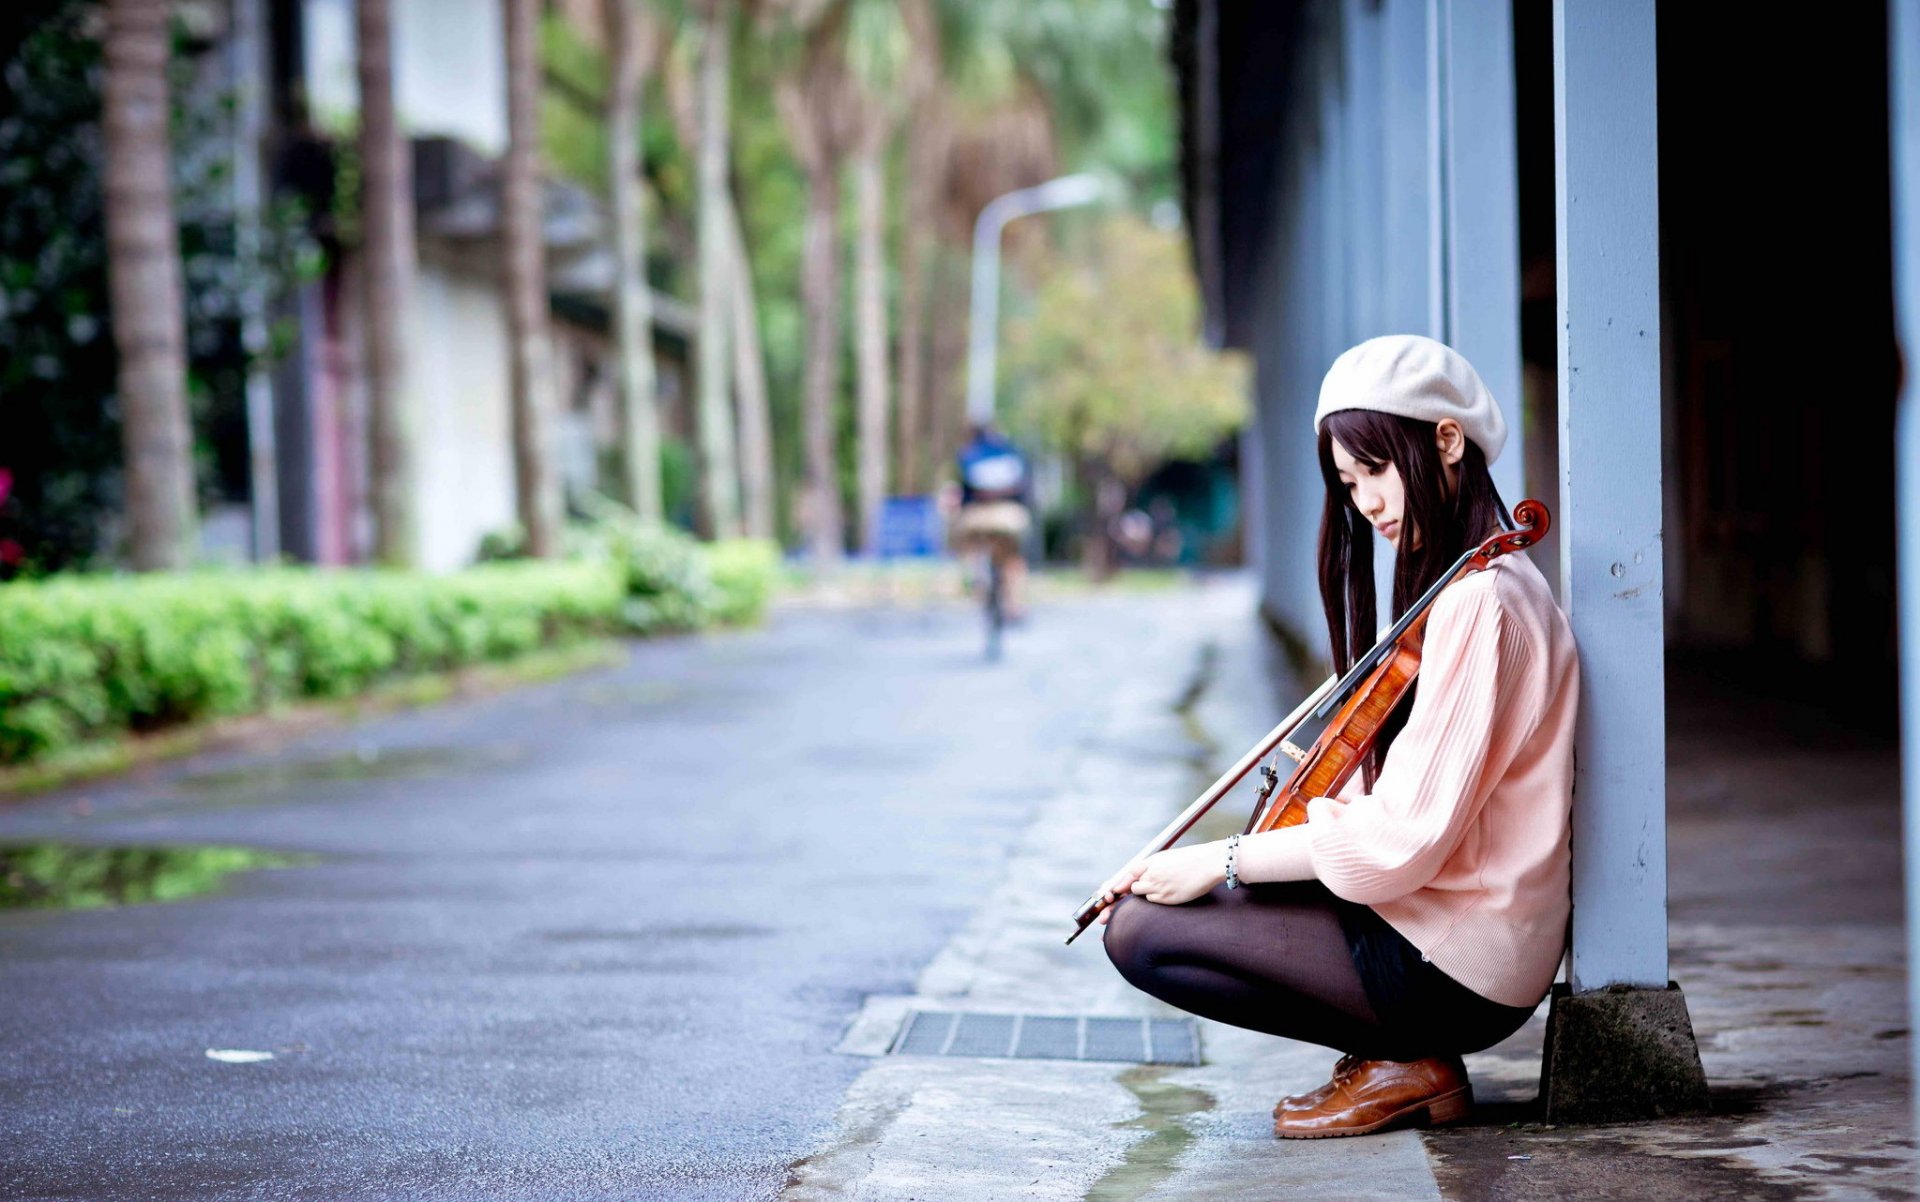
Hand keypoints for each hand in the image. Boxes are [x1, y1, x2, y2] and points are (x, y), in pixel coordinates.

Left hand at [1095, 844, 1227, 922]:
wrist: (1209, 863)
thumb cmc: (1187, 860)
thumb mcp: (1164, 858)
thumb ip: (1147, 868)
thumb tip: (1131, 882)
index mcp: (1149, 863)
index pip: (1124, 877)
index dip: (1112, 888)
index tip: (1104, 897)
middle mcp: (1151, 875)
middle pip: (1129, 890)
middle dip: (1118, 902)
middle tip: (1104, 917)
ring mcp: (1160, 888)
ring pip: (1142, 896)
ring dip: (1143, 897)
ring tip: (1159, 890)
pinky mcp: (1169, 899)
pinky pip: (1155, 902)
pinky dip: (1157, 899)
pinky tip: (1170, 891)